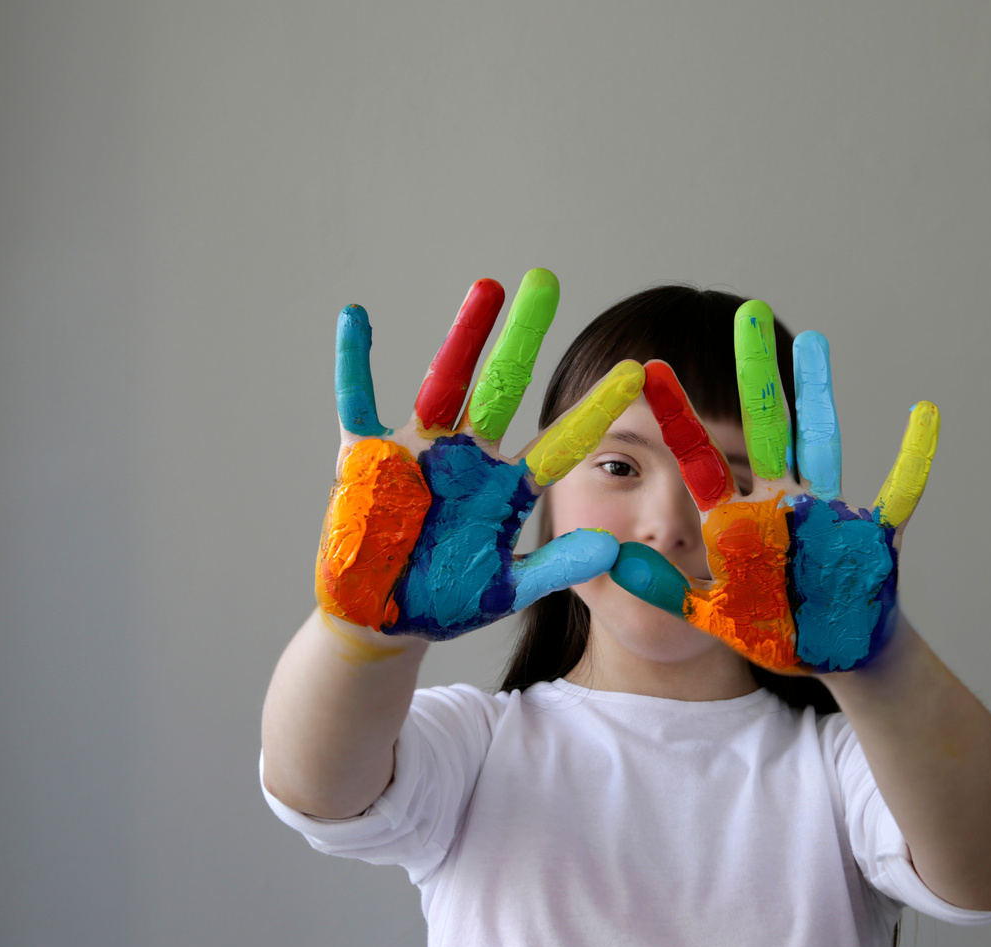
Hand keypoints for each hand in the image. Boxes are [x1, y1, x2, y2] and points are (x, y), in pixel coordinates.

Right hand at [316, 269, 643, 639]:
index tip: (636, 372)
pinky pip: (357, 401)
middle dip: (524, 335)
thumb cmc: (447, 600)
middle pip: (502, 384)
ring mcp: (419, 451)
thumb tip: (611, 547)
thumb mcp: (509, 587)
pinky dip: (354, 362)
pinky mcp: (367, 458)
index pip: (561, 440)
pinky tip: (356, 317)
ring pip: (445, 380)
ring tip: (488, 287)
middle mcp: (468, 456)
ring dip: (465, 335)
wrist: (383, 620)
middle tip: (545, 281)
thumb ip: (557, 567)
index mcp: (506, 485)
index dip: (596, 408)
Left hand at [607, 300, 938, 672]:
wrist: (831, 655)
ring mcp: (825, 511)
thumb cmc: (771, 630)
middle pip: (764, 426)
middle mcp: (779, 501)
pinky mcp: (868, 533)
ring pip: (822, 440)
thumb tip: (612, 559)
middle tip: (747, 313)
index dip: (678, 414)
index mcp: (736, 518)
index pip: (699, 457)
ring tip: (816, 340)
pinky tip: (925, 413)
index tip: (649, 366)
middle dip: (756, 373)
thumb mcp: (708, 613)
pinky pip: (898, 491)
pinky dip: (914, 457)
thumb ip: (663, 588)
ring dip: (820, 392)